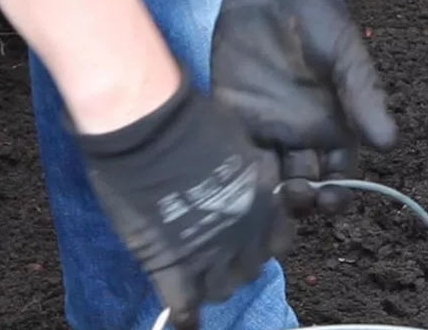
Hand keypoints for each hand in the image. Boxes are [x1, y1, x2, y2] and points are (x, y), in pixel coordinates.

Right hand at [76, 79, 293, 329]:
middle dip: (239, 263)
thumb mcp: (241, 143)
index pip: (279, 238)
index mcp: (267, 200)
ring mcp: (212, 251)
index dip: (262, 239)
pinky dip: (185, 314)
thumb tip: (245, 182)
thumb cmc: (191, 118)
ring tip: (198, 278)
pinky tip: (184, 317)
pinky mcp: (174, 265)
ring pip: (225, 288)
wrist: (149, 124)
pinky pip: (185, 304)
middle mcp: (248, 231)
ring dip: (214, 285)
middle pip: (253, 267)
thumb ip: (250, 172)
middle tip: (217, 254)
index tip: (247, 234)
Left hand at [211, 0, 396, 217]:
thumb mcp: (347, 58)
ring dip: (269, 196)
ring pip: (268, 178)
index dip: (338, 195)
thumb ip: (364, 98)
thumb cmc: (321, 23)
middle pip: (303, 186)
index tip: (332, 200)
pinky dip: (235, 173)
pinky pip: (233, 153)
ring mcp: (265, 129)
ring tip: (268, 200)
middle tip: (298, 196)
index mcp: (336, 129)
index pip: (339, 176)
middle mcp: (301, 137)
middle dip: (302, 202)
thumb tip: (389, 145)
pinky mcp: (232, 117)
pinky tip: (236, 183)